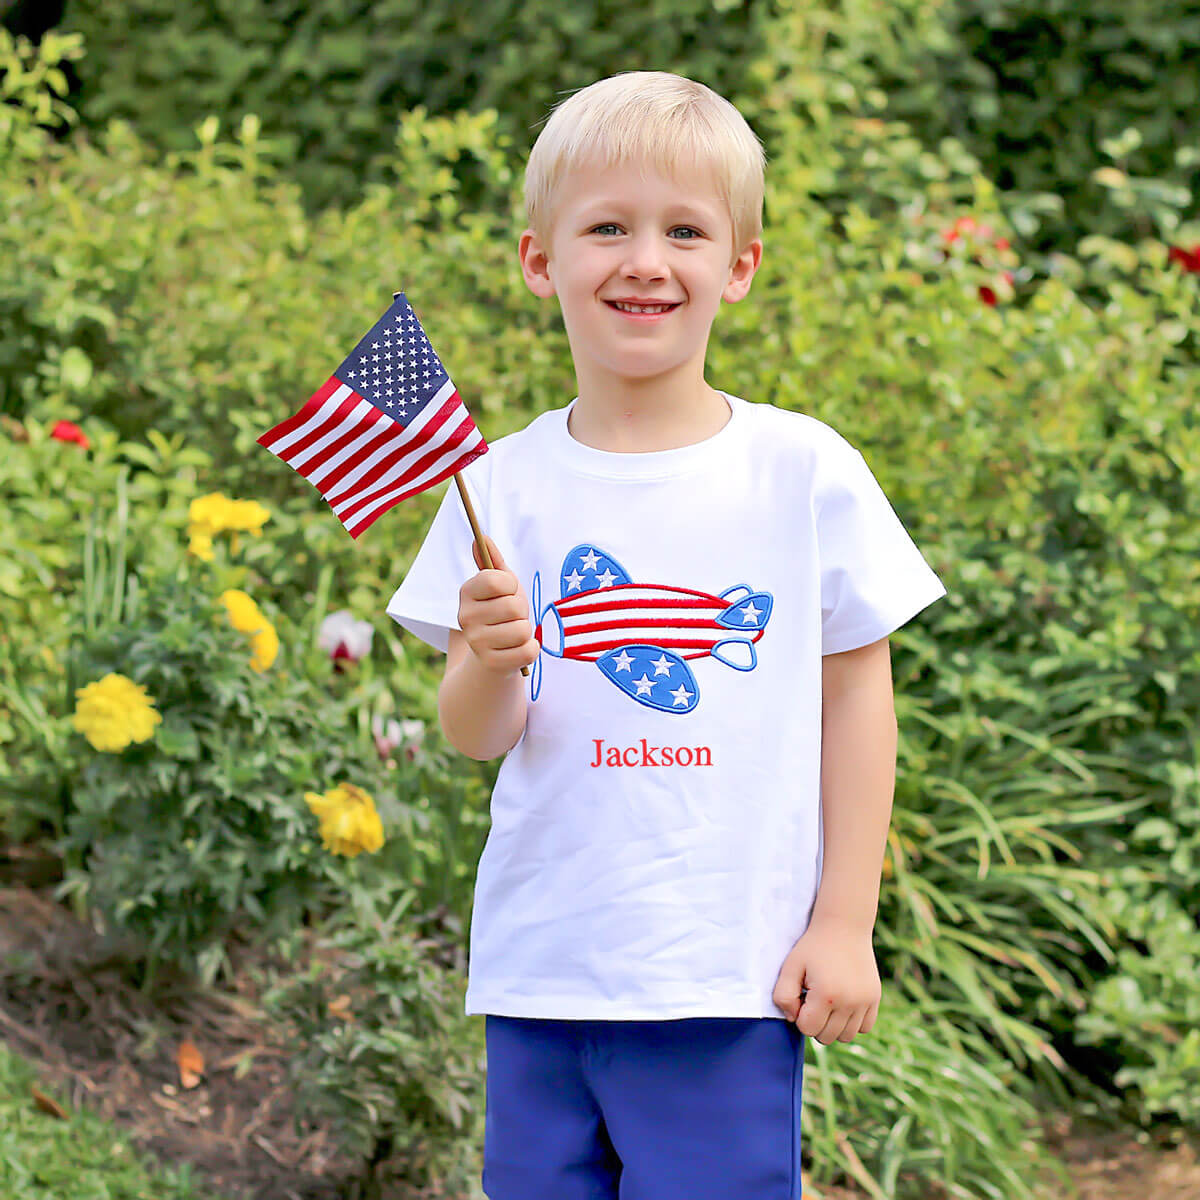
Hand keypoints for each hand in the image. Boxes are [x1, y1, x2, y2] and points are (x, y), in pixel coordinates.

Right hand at [457, 536, 538, 675]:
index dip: (511, 585)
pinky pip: (528, 651)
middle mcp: (465, 617)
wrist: (493, 655)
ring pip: (522, 630)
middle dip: (522, 611)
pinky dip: (531, 649)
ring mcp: (476, 642)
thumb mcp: (500, 585)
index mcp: (466, 592)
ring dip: (526, 631)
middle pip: (514, 606)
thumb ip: (493, 561)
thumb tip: (481, 537)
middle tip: (512, 617)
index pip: (497, 580)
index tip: (506, 592)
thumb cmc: (500, 612)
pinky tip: (518, 649)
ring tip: (513, 633)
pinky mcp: (491, 663)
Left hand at [771, 915, 880, 1044]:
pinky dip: (853, 1022)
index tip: (801, 995)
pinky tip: (843, 1003)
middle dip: (815, 1022)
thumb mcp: (790, 966)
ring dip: (834, 1025)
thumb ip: (783, 996)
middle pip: (827, 1037)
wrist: (843, 926)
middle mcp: (849, 1002)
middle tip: (813, 997)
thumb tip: (793, 1019)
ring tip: (828, 1002)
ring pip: (846, 1036)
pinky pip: (865, 1027)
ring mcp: (865, 1002)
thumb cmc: (813, 947)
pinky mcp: (875, 999)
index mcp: (826, 995)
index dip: (799, 1015)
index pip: (808, 1029)